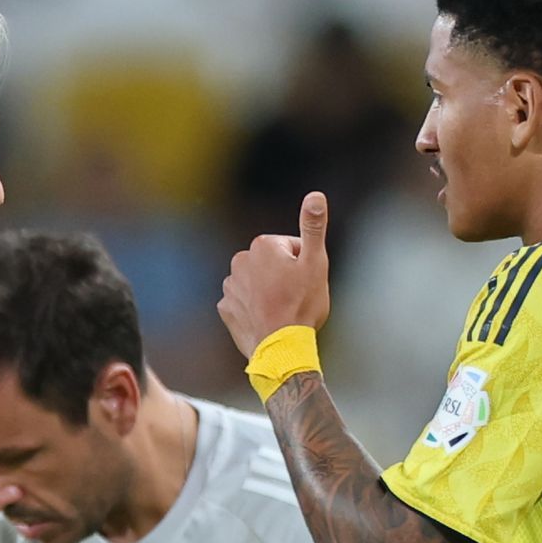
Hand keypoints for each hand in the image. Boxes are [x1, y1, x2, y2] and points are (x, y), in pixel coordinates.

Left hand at [219, 193, 333, 364]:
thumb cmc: (302, 305)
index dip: (304, 265)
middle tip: (295, 298)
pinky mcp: (225, 308)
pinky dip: (254, 309)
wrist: (281, 348)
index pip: (292, 248)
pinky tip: (266, 320)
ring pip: (257, 283)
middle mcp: (240, 261)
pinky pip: (243, 302)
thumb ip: (313, 227)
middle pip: (272, 264)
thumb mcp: (316, 262)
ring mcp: (230, 286)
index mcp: (263, 246)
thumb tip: (316, 194)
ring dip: (268, 292)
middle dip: (284, 277)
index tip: (306, 282)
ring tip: (281, 311)